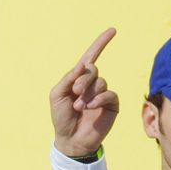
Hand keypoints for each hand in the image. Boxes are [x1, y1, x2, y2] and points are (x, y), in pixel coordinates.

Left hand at [50, 28, 117, 156]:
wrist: (70, 139)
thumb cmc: (61, 118)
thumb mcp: (57, 95)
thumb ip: (68, 78)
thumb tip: (83, 65)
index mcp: (78, 79)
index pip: (91, 57)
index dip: (100, 43)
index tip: (112, 30)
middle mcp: (91, 84)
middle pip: (93, 69)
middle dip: (83, 79)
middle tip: (75, 92)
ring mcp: (102, 94)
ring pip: (101, 81)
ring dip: (88, 93)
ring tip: (80, 107)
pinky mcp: (111, 105)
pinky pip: (109, 94)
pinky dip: (99, 99)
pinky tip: (91, 107)